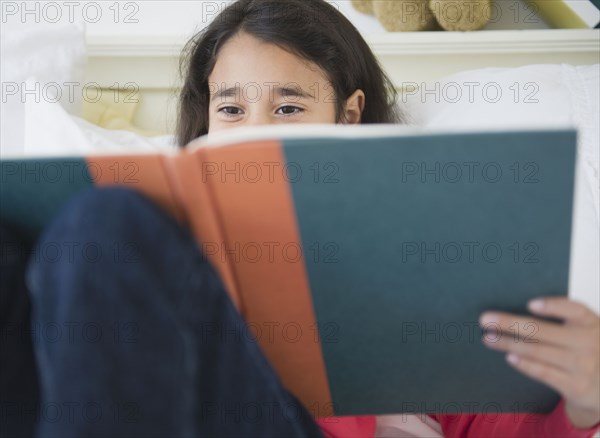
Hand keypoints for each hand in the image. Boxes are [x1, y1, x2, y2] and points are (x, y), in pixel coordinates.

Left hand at [479, 297, 599, 428]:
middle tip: (486, 319)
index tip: (530, 303)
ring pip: (537, 351)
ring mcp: (582, 366)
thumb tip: (519, 310)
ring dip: (508, 343)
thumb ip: (564, 322)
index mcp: (591, 324)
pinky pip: (543, 372)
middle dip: (510, 323)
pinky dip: (524, 363)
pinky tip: (509, 356)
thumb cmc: (588, 351)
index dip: (553, 306)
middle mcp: (589, 343)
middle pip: (543, 330)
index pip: (575, 310)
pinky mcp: (575, 386)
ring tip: (489, 338)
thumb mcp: (585, 332)